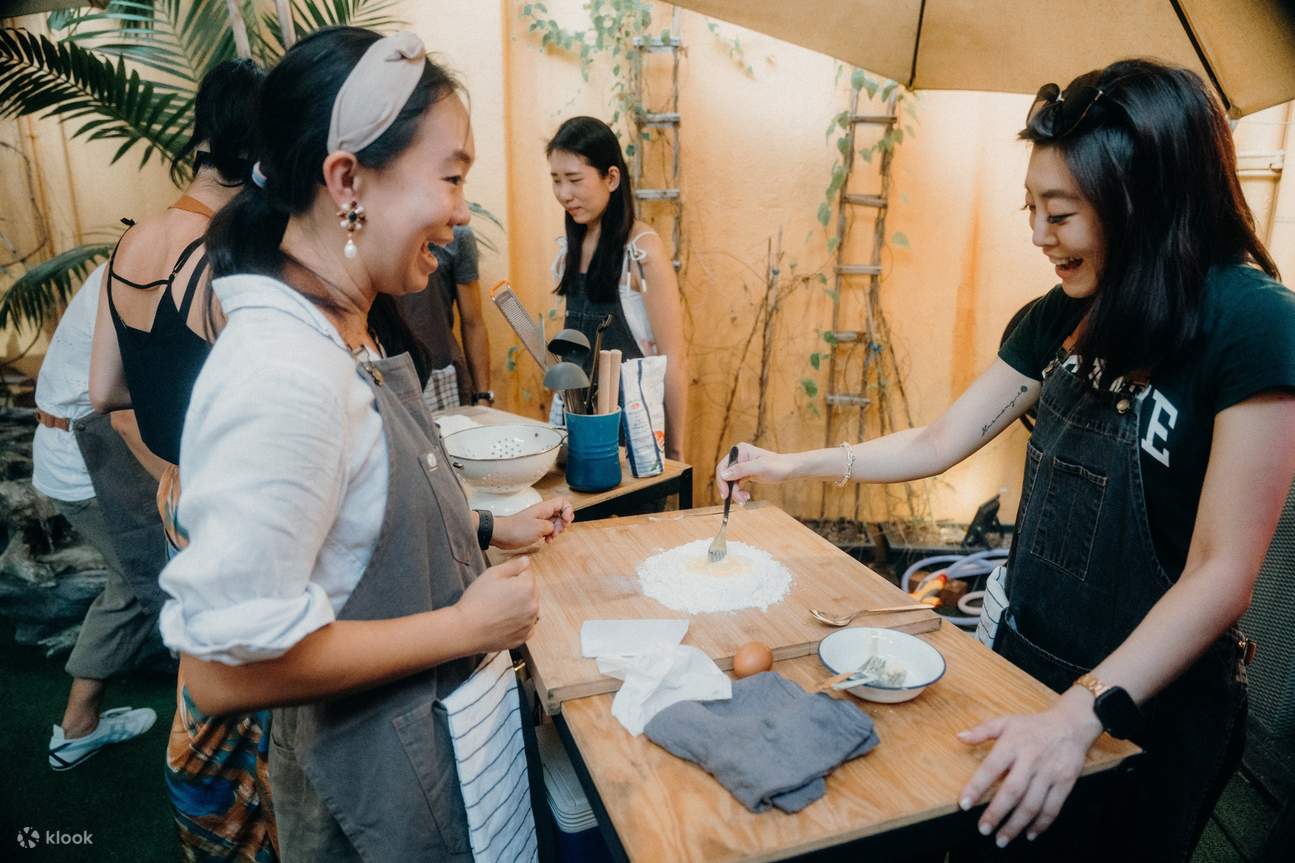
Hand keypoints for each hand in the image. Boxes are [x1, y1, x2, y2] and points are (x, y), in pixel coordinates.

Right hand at [454, 555, 538, 651]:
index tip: (500, 582)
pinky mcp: (523, 637)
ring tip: (500, 609)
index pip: (528, 573)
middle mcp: (533, 606)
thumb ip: (513, 565)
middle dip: (519, 590)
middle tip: (498, 596)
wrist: (466, 629)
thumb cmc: (476, 600)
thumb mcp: (492, 574)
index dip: (513, 575)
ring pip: (529, 609)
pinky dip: (518, 623)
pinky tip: (503, 621)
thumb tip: (526, 561)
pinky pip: (526, 626)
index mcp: (527, 587)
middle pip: (531, 591)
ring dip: (520, 606)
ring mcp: (529, 623)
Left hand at [492, 497, 574, 548]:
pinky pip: (549, 530)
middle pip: (562, 513)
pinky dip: (550, 535)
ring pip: (556, 523)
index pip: (563, 502)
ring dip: (557, 531)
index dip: (568, 511)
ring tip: (551, 537)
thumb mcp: (539, 527)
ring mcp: (540, 520)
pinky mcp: (536, 528)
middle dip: (563, 524)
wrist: (501, 535)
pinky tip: (546, 541)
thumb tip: (555, 526)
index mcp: (545, 508)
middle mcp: (544, 512)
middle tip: (557, 531)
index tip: (565, 521)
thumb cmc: (517, 530)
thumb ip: (552, 525)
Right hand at [714, 442, 797, 504]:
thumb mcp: (759, 467)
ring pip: (731, 483)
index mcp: (740, 451)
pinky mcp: (746, 474)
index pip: (723, 467)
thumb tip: (723, 475)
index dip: (722, 481)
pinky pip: (737, 485)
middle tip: (739, 500)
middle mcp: (738, 457)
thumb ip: (741, 470)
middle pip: (726, 476)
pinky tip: (746, 497)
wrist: (790, 470)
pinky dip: (740, 492)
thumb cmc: (778, 465)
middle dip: (730, 490)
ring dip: (736, 493)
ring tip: (745, 500)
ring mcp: (742, 466)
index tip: (725, 495)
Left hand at [956, 690, 1102, 846]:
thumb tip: (959, 737)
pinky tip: (1030, 833)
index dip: (976, 786)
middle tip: (983, 829)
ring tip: (1002, 838)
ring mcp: (1049, 772)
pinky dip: (1041, 823)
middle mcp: (1030, 760)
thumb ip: (982, 730)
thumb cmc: (1033, 726)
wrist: (1071, 725)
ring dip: (1016, 824)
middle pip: (1012, 791)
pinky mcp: (1065, 782)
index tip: (964, 804)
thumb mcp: (1006, 721)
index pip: (991, 767)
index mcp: (1012, 744)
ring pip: (1032, 804)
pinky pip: (1053, 807)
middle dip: (997, 813)